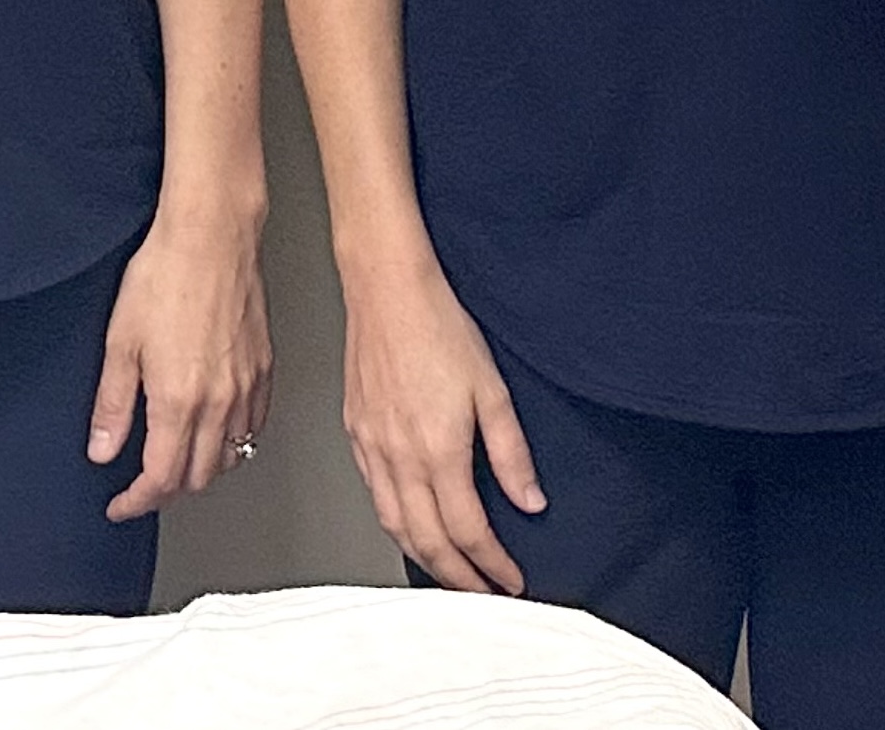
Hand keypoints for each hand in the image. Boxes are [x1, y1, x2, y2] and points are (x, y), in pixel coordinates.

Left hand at [90, 209, 273, 519]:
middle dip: (167, 490)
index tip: (121, 504)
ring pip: (230, 456)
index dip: (137, 501)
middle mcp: (219, 403)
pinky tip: (217, 431)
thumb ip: (113, 404)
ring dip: (201, 470)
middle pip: (198, 476)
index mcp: (178, 401)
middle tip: (142, 484)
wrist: (212, 236)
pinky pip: (254, 427)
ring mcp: (247, 388)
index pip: (161, 479)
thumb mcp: (120, 341)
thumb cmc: (166, 275)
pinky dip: (234, 442)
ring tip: (175, 461)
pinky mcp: (265, 370)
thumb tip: (103, 449)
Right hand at [337, 259, 541, 591]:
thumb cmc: (438, 327)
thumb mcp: (492, 391)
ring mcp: (371, 447)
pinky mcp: (355, 433)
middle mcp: (399, 457)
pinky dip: (396, 524)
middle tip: (482, 593)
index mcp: (438, 450)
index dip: (492, 564)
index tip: (510, 579)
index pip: (468, 530)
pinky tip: (411, 524)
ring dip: (424, 558)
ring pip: (394, 524)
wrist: (387, 290)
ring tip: (450, 572)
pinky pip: (374, 496)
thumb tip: (529, 500)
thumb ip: (511, 454)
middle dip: (458, 577)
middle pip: (427, 541)